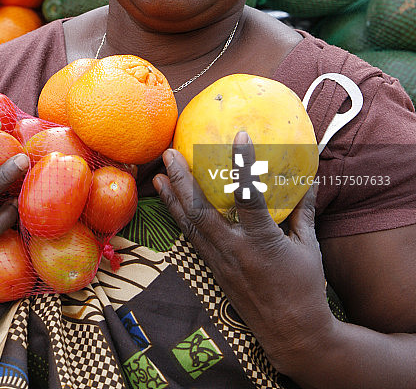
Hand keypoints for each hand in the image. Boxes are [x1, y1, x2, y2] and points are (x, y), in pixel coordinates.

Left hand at [153, 132, 335, 374]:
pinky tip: (170, 201)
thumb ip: (303, 211)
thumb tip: (311, 179)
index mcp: (262, 241)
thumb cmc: (305, 287)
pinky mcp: (213, 269)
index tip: (239, 135)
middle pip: (200, 210)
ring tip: (159, 172)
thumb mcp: (308, 246)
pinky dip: (178, 216)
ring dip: (172, 196)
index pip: (249, 196)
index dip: (243, 165)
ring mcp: (220, 261)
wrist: (291, 334)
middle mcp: (235, 250)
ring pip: (189, 224)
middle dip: (182, 180)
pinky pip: (191, 237)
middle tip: (171, 151)